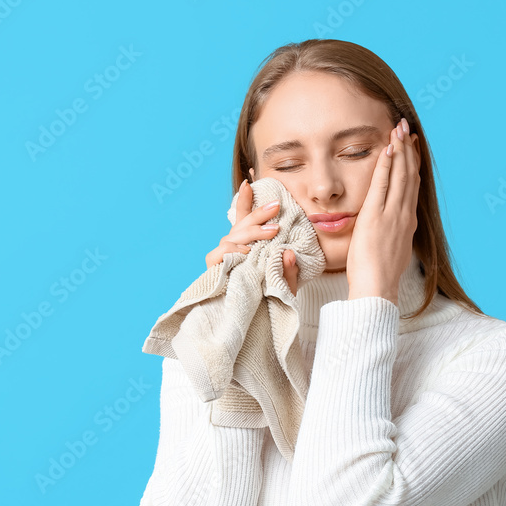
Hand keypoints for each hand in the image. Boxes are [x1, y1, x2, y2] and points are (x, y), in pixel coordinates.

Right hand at [206, 172, 299, 295]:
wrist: (253, 323)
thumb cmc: (269, 302)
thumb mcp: (286, 285)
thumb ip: (290, 271)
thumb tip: (289, 253)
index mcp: (248, 246)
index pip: (244, 219)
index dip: (245, 199)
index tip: (249, 181)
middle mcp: (234, 249)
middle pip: (242, 224)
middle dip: (259, 213)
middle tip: (278, 206)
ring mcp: (224, 258)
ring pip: (234, 237)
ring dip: (253, 232)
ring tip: (273, 233)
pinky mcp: (215, 270)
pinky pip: (220, 255)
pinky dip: (233, 250)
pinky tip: (246, 251)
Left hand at [346, 118, 420, 304]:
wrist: (378, 287)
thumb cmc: (380, 274)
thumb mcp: (392, 249)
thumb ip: (392, 233)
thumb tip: (390, 229)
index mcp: (406, 221)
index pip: (411, 185)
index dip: (412, 162)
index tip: (411, 145)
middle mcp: (403, 214)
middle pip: (409, 174)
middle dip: (408, 149)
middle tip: (405, 127)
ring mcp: (392, 215)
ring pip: (399, 176)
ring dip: (399, 151)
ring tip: (398, 130)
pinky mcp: (376, 217)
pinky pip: (383, 186)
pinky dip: (386, 167)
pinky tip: (387, 151)